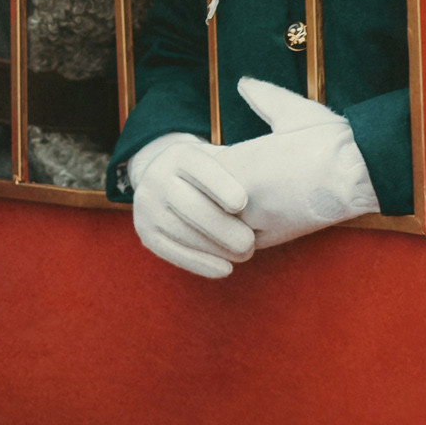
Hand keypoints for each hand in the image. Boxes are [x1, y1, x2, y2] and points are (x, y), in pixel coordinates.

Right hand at [129, 134, 255, 278]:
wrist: (170, 182)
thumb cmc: (216, 175)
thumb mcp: (224, 159)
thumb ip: (245, 164)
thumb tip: (280, 166)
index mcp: (179, 155)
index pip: (198, 168)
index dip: (219, 185)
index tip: (242, 203)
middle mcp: (156, 177)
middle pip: (189, 205)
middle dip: (222, 227)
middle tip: (250, 243)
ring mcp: (146, 206)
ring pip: (182, 232)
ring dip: (215, 248)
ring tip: (244, 255)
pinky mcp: (145, 232)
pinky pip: (172, 252)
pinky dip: (200, 263)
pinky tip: (225, 269)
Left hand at [216, 78, 377, 248]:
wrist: (362, 173)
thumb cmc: (330, 140)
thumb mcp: (291, 110)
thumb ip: (262, 97)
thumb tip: (244, 82)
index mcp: (241, 162)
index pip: (198, 169)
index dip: (200, 163)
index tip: (209, 153)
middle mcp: (242, 196)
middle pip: (202, 200)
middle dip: (204, 190)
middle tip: (210, 181)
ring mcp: (258, 221)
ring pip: (218, 225)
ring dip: (218, 215)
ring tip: (227, 202)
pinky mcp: (276, 238)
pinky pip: (241, 243)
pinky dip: (238, 233)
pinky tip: (246, 220)